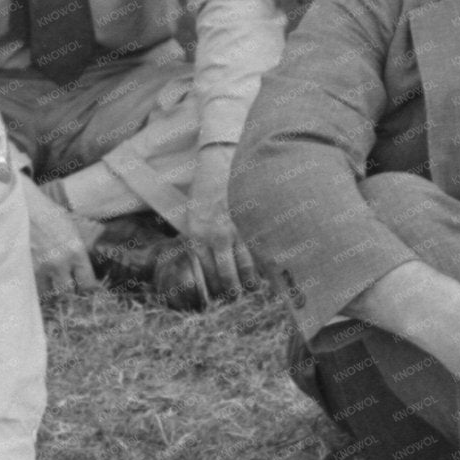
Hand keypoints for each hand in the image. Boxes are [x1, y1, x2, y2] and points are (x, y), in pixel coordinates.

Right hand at [25, 179, 99, 297]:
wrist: (22, 205)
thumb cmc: (47, 213)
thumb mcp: (70, 229)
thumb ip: (77, 250)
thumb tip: (81, 269)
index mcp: (76, 250)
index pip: (87, 283)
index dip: (86, 287)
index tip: (83, 286)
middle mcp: (60, 262)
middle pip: (67, 292)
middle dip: (66, 289)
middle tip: (63, 284)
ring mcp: (40, 267)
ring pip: (47, 292)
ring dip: (48, 287)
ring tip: (47, 280)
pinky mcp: (24, 268)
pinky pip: (32, 286)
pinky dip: (34, 284)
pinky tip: (35, 275)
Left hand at [184, 144, 258, 300]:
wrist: (220, 161)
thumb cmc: (204, 193)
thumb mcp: (192, 219)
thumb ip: (198, 244)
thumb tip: (207, 272)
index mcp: (198, 236)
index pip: (209, 275)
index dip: (217, 291)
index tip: (222, 298)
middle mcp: (218, 235)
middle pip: (230, 276)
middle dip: (236, 291)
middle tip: (240, 297)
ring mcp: (239, 228)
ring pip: (250, 266)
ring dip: (253, 281)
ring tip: (255, 288)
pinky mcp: (254, 220)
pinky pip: (263, 249)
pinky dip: (266, 262)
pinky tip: (268, 269)